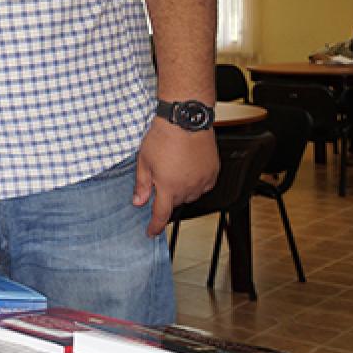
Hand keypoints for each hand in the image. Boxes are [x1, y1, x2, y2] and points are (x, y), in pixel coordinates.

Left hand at [133, 118, 219, 236]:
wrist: (186, 119)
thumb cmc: (163, 137)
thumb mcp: (144, 161)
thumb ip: (142, 185)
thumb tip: (138, 201)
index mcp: (169, 187)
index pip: (161, 214)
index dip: (154, 226)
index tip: (150, 232)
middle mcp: (188, 187)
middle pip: (176, 202)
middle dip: (166, 196)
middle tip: (160, 177)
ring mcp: (203, 180)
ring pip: (190, 195)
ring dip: (181, 189)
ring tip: (174, 168)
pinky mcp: (213, 171)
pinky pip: (203, 185)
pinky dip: (195, 182)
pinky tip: (188, 169)